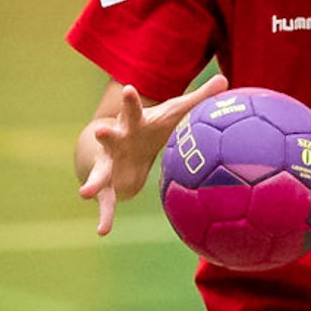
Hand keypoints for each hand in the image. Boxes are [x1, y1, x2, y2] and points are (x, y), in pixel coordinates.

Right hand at [78, 76, 230, 234]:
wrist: (119, 146)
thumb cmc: (152, 126)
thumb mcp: (174, 111)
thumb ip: (199, 98)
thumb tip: (226, 79)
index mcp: (132, 124)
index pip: (131, 109)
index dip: (130, 100)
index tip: (127, 88)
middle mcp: (116, 142)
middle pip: (109, 137)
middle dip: (105, 134)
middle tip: (101, 131)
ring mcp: (108, 164)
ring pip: (100, 173)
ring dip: (93, 181)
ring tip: (85, 192)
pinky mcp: (108, 185)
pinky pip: (107, 202)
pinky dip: (105, 216)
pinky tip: (102, 231)